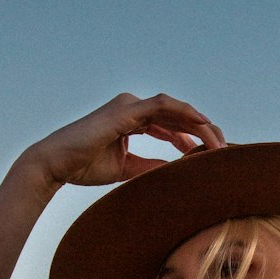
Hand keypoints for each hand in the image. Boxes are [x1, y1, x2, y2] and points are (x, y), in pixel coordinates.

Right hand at [23, 92, 225, 189]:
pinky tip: (203, 124)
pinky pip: (162, 106)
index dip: (191, 138)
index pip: (170, 125)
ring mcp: (129, 106)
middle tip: (223, 149)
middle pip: (176, 115)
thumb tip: (176, 172)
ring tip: (219, 142)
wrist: (56, 164)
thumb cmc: (84, 166)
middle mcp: (132, 109)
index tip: (209, 155)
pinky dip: (184, 113)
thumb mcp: (127, 169)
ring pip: (174, 109)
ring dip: (199, 124)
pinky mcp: (125, 110)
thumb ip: (151, 167)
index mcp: (132, 121)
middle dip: (202, 131)